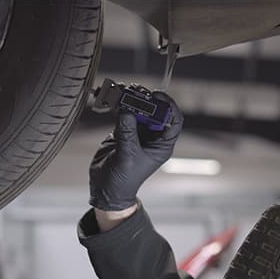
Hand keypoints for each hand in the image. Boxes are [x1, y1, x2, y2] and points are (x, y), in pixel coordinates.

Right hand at [89, 91, 182, 210]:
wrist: (106, 187)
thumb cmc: (123, 179)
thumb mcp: (127, 157)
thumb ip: (127, 133)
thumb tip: (127, 110)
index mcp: (161, 145)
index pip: (173, 121)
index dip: (169, 106)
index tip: (157, 96)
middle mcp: (152, 137)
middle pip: (155, 111)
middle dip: (145, 99)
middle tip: (133, 90)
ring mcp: (138, 132)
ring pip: (138, 109)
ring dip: (130, 98)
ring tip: (120, 90)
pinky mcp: (123, 130)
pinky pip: (123, 113)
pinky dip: (118, 104)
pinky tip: (112, 97)